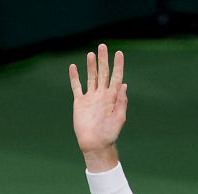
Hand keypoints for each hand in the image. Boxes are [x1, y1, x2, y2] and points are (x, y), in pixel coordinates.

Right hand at [69, 44, 127, 170]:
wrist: (95, 144)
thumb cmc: (109, 134)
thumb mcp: (119, 118)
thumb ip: (121, 102)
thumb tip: (123, 85)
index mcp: (112, 98)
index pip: (116, 77)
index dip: (118, 65)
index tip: (119, 53)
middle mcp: (102, 95)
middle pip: (103, 73)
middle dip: (103, 60)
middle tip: (103, 46)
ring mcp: (90, 98)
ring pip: (91, 77)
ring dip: (91, 65)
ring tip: (91, 53)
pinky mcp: (80, 102)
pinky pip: (76, 87)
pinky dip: (75, 77)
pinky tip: (74, 67)